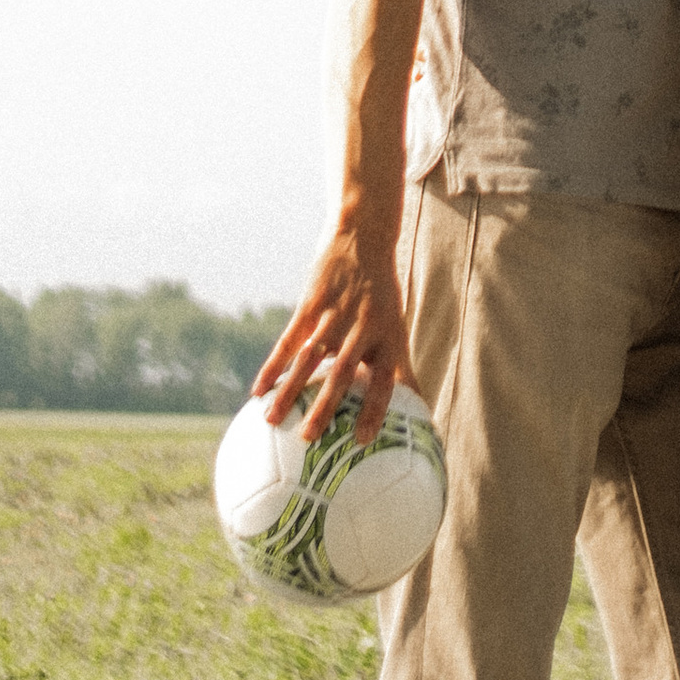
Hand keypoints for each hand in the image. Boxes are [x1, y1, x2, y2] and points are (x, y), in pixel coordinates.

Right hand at [254, 214, 410, 442]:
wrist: (363, 239)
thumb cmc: (382, 296)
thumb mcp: (397, 329)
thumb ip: (403, 371)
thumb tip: (421, 412)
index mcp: (387, 337)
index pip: (383, 379)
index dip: (374, 409)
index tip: (362, 441)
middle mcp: (362, 326)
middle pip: (342, 371)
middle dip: (324, 406)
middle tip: (308, 439)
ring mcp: (334, 314)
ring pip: (309, 357)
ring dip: (289, 389)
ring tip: (271, 420)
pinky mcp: (310, 303)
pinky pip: (288, 339)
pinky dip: (273, 365)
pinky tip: (258, 390)